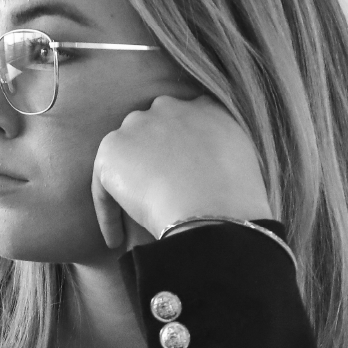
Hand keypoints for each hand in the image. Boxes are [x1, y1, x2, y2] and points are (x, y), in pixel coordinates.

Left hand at [90, 95, 272, 249]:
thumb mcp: (245, 165)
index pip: (185, 121)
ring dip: (127, 188)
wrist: (214, 211)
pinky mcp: (112, 149)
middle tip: (154, 199)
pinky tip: (116, 241)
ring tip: (132, 224)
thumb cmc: (237, 202)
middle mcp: (171, 107)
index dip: (178, 152)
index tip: (178, 179)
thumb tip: (210, 174)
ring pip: (125, 158)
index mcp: (207, 108)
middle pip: (151, 132)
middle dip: (149, 162)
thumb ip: (224, 155)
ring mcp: (139, 125)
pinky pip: (102, 185)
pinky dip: (108, 214)